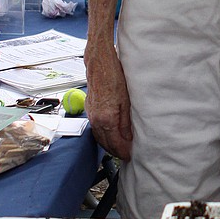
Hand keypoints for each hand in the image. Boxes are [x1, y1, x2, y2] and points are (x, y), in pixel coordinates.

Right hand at [85, 44, 132, 159]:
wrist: (99, 62)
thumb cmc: (114, 76)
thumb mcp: (126, 101)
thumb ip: (126, 122)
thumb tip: (128, 137)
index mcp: (106, 118)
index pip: (115, 142)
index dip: (123, 151)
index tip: (130, 156)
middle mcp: (96, 119)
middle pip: (105, 143)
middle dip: (115, 151)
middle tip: (125, 156)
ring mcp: (91, 113)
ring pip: (99, 136)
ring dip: (108, 145)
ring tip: (118, 149)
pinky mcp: (90, 108)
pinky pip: (95, 128)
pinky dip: (102, 135)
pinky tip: (109, 135)